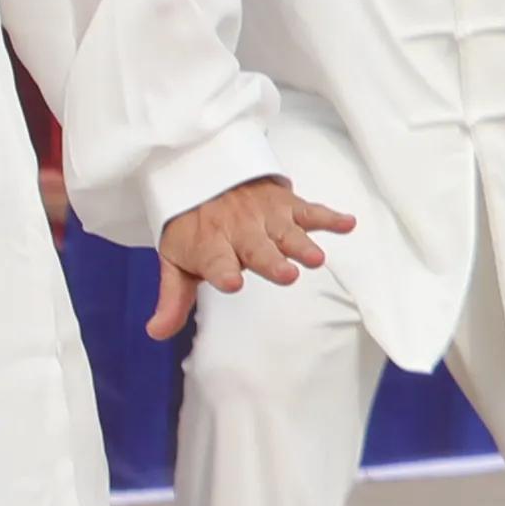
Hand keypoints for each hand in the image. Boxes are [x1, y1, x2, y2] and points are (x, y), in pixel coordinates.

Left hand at [147, 172, 354, 342]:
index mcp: (210, 246)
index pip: (215, 261)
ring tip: (317, 258)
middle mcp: (239, 230)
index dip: (222, 272)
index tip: (231, 282)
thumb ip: (173, 298)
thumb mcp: (176, 261)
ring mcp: (266, 216)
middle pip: (257, 249)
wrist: (204, 172)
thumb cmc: (193, 228)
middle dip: (272, 261)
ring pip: (287, 232)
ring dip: (302, 244)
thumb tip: (156, 333)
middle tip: (287, 274)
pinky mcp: (287, 205)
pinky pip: (311, 211)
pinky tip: (348, 223)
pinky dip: (330, 217)